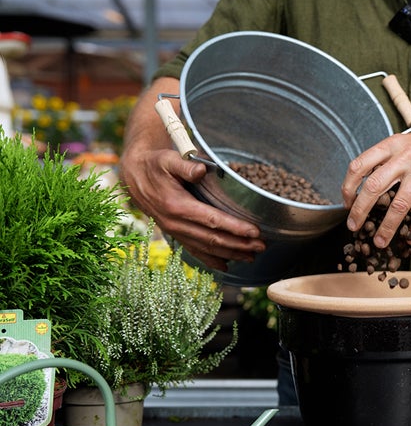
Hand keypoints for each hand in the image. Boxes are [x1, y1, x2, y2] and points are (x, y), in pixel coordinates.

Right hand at [120, 147, 265, 271]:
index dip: (235, 227)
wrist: (134, 177)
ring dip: (230, 253)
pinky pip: (194, 251)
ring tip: (252, 256)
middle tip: (261, 246)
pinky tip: (226, 266)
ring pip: (206, 248)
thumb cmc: (155, 165)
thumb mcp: (167, 159)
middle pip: (213, 238)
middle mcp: (176, 223)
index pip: (212, 220)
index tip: (254, 231)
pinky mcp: (175, 234)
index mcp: (177, 206)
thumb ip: (185, 165)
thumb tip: (201, 170)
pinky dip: (211, 260)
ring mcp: (175, 231)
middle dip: (239, 244)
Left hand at [341, 122, 410, 247]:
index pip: (359, 165)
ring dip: (387, 227)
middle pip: (373, 186)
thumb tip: (366, 184)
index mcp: (392, 145)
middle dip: (360, 211)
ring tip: (380, 241)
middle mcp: (405, 156)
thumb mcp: (408, 143)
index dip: (348, 186)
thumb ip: (389, 159)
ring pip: (398, 204)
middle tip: (354, 227)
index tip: (346, 203)